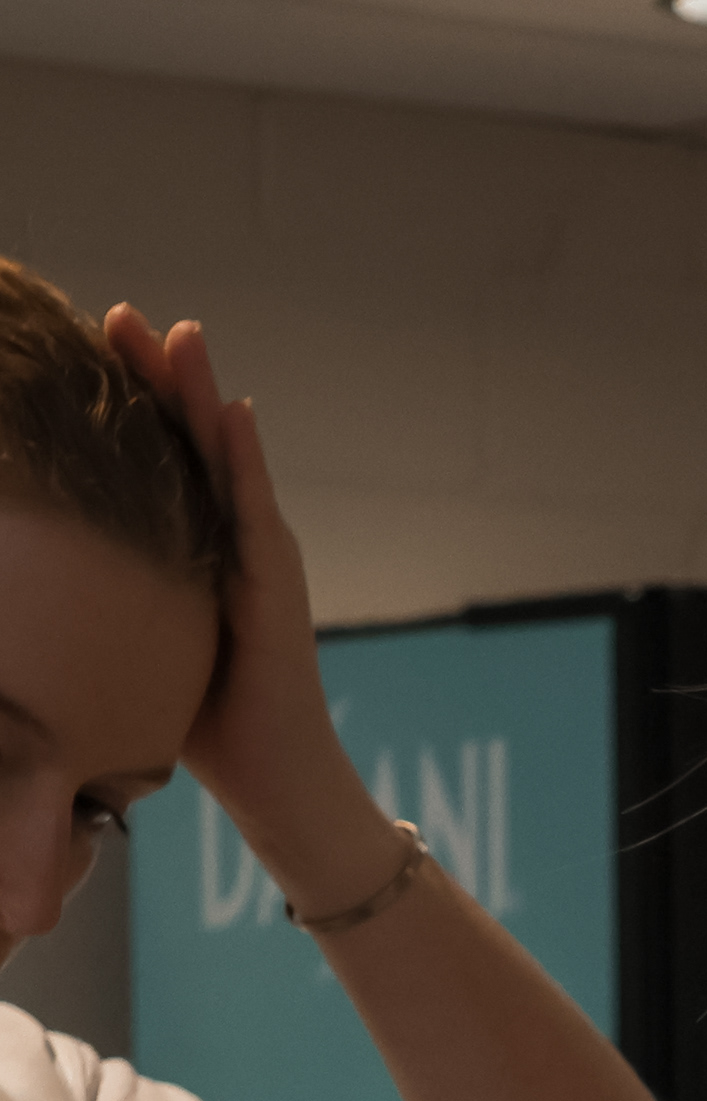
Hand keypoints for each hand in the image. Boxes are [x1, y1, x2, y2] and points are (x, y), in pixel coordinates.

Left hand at [98, 307, 399, 909]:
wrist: (278, 786)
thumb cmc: (207, 727)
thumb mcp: (140, 643)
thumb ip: (109, 602)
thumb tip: (34, 583)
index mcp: (194, 555)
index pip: (157, 465)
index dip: (125, 407)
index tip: (83, 350)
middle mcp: (232, 547)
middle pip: (189, 446)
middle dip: (156, 378)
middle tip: (119, 314)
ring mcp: (261, 565)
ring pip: (227, 464)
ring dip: (203, 396)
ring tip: (182, 336)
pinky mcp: (277, 593)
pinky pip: (257, 516)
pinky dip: (246, 463)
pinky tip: (234, 414)